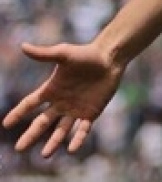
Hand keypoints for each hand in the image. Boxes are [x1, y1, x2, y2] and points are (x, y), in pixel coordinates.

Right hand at [2, 42, 125, 156]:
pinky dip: (77, 139)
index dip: (18, 113)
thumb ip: (44, 54)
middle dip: (31, 135)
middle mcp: (60, 102)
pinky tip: (72, 149)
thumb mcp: (64, 54)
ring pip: (61, 130)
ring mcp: (75, 109)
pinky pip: (82, 130)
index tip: (6, 124)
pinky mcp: (91, 113)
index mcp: (51, 90)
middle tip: (19, 149)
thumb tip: (23, 46)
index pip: (30, 104)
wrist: (110, 58)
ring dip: (53, 142)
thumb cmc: (86, 54)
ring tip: (45, 155)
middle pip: (42, 122)